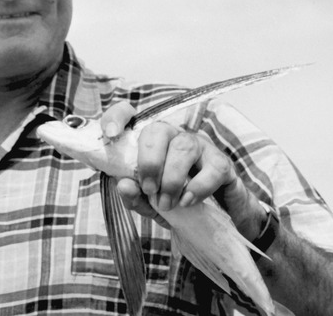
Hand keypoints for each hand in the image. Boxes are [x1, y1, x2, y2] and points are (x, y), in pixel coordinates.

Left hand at [100, 102, 265, 239]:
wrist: (213, 218)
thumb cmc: (174, 201)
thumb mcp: (148, 204)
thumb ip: (134, 196)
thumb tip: (124, 185)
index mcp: (149, 142)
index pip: (128, 115)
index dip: (117, 118)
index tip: (111, 134)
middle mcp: (173, 137)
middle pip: (158, 130)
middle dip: (150, 162)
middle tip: (149, 190)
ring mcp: (199, 146)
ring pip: (184, 147)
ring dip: (172, 179)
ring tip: (167, 203)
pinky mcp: (221, 162)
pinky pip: (212, 168)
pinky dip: (197, 187)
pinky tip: (187, 201)